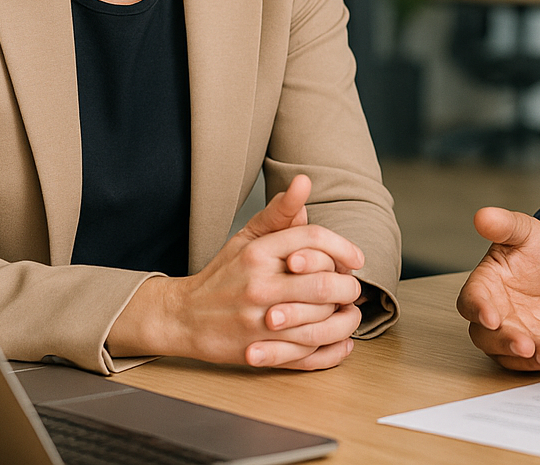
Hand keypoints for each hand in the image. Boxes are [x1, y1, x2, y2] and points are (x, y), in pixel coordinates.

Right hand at [109, 175, 365, 368]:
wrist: (184, 317)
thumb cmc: (224, 275)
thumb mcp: (248, 237)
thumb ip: (279, 213)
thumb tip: (303, 182)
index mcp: (258, 253)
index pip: (313, 239)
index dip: (343, 247)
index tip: (356, 259)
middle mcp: (259, 286)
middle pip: (324, 283)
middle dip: (349, 287)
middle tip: (352, 289)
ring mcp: (259, 322)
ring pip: (322, 322)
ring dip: (346, 319)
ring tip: (349, 312)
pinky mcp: (261, 353)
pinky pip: (309, 356)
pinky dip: (334, 350)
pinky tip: (343, 341)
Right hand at [457, 207, 539, 370]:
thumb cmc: (534, 252)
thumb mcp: (526, 232)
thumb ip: (505, 226)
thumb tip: (482, 215)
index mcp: (484, 286)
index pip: (471, 302)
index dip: (478, 311)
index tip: (491, 318)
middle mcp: (495, 316)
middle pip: (488, 338)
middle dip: (506, 344)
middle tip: (525, 346)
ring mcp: (515, 334)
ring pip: (513, 356)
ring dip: (531, 359)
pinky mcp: (538, 346)